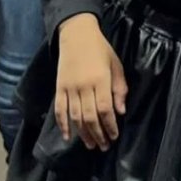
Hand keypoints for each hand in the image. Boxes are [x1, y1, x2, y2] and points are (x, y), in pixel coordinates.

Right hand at [56, 13, 127, 150]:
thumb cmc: (100, 49)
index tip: (114, 136)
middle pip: (90, 116)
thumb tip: (121, 111)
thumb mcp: (115, 64)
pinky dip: (62, 125)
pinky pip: (59, 110)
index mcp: (100, 79)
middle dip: (98, 134)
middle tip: (104, 146)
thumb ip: (120, 87)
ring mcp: (69, 87)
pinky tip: (68, 137)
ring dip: (83, 134)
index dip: (110, 125)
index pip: (105, 109)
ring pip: (75, 116)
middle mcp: (84, 85)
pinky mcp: (59, 88)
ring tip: (91, 145)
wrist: (76, 34)